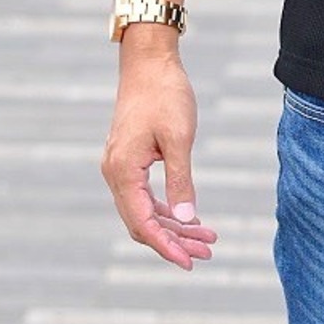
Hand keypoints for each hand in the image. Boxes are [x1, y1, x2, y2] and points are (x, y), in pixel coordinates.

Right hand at [100, 51, 218, 270]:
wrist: (149, 61)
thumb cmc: (165, 94)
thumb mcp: (179, 138)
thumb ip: (181, 180)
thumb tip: (185, 219)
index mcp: (123, 171)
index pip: (142, 223)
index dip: (166, 246)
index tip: (191, 262)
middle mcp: (115, 173)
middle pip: (142, 222)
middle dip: (174, 241)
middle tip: (208, 252)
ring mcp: (120, 167)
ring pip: (144, 210)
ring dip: (173, 226)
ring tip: (206, 238)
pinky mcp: (129, 159)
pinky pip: (144, 195)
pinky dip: (166, 208)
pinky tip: (189, 216)